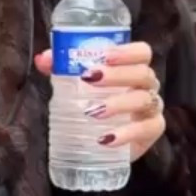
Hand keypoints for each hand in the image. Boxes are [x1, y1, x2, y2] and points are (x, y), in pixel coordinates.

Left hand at [34, 39, 165, 162]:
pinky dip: (126, 134)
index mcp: (133, 68)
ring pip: (143, 100)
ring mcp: (152, 109)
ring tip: (92, 111)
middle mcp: (147, 86)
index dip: (126, 52)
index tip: (103, 55)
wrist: (102, 143)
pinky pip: (145, 130)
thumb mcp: (75, 85)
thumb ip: (60, 69)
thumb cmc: (92, 103)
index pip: (141, 53)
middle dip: (116, 75)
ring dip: (118, 104)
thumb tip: (42, 59)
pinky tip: (106, 138)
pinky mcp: (151, 132)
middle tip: (89, 78)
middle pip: (142, 73)